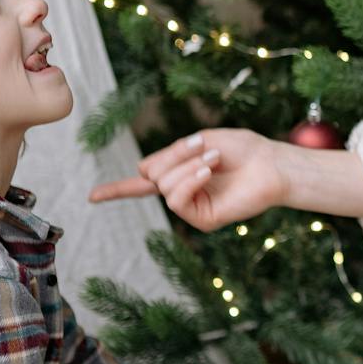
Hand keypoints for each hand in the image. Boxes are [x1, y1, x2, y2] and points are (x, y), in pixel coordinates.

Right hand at [88, 129, 284, 231]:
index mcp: (180, 173)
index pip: (142, 183)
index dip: (115, 190)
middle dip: (174, 155)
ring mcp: (192, 208)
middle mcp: (183, 192)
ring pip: (163, 186)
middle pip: (150, 174)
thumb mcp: (198, 143)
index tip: (91, 197)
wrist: (272, 163)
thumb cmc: (242, 149)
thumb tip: (142, 173)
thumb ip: (168, 157)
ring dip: (186, 166)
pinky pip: (177, 200)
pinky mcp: (203, 220)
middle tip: (204, 146)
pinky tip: (209, 170)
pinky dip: (190, 180)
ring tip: (213, 159)